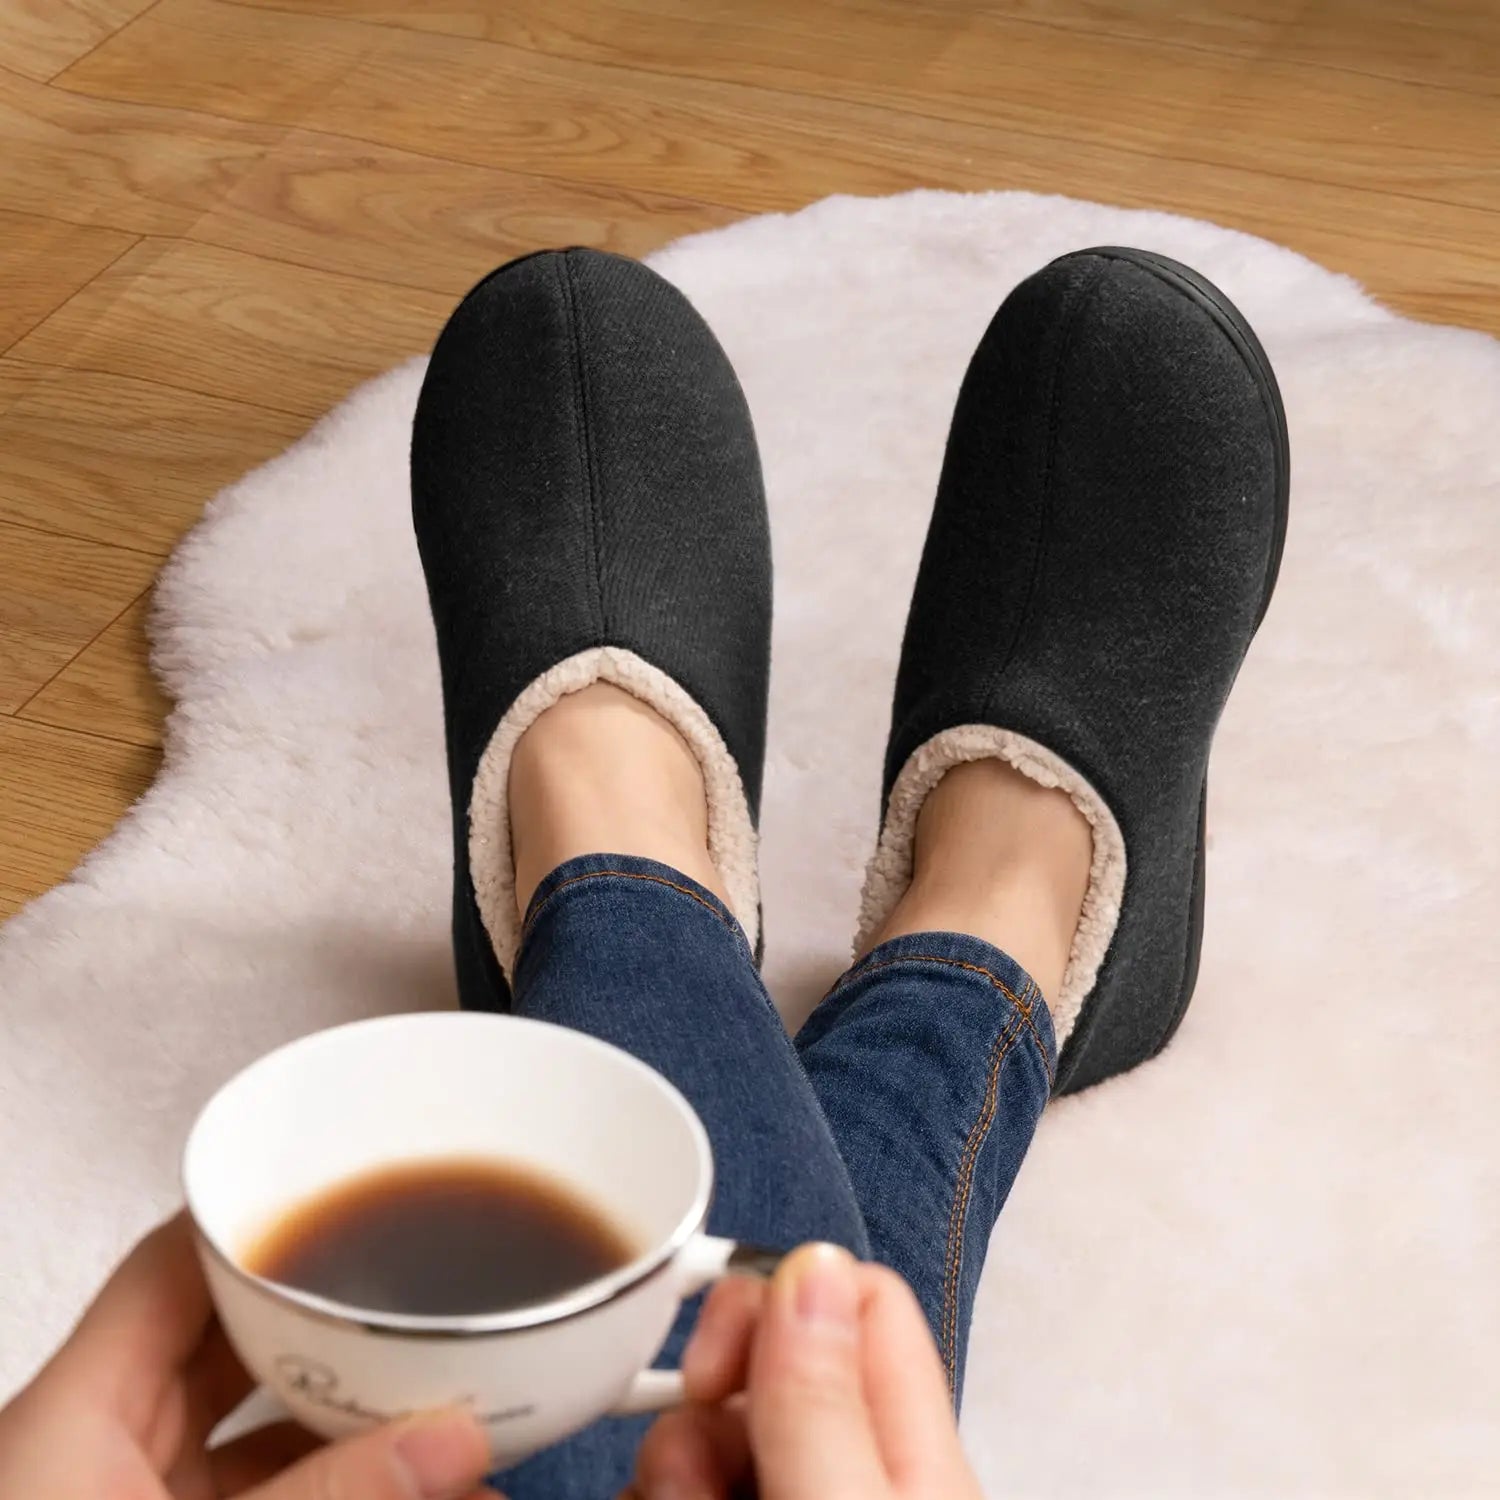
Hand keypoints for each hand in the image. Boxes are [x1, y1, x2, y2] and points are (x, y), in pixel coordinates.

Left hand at [0, 1214, 498, 1499]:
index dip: (263, 1218)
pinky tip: (411, 1486)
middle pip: (227, 1341)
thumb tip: (455, 1437)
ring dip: (345, 1418)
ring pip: (256, 1430)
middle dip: (332, 1323)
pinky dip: (334, 1488)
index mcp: (72, 1413)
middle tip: (429, 1298)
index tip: (362, 1194)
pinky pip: (266, 1496)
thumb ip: (328, 1499)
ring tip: (444, 1394)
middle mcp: (99, 1449)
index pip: (173, 1265)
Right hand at [630, 1244, 983, 1499]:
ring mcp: (807, 1497)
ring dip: (670, 1468)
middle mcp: (861, 1474)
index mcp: (913, 1452)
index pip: (852, 1295)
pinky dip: (659, 1493)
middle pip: (766, 1371)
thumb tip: (811, 1262)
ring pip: (716, 1436)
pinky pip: (689, 1484)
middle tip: (685, 1482)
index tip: (708, 1370)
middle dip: (697, 1413)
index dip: (769, 1307)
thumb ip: (822, 1402)